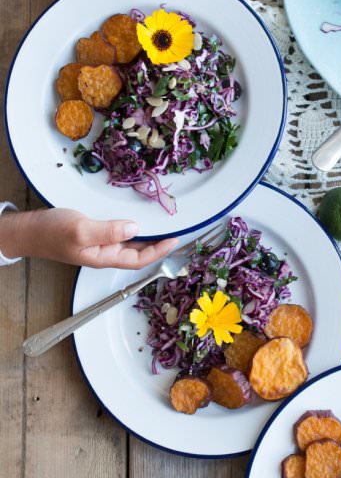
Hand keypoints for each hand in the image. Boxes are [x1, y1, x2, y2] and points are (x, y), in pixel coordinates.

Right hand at [0, 208, 178, 268]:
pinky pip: (121, 233)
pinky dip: (133, 227)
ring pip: (132, 243)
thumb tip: (134, 228)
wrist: (28, 230)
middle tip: (176, 231)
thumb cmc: (50, 233)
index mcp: (105, 256)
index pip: (140, 259)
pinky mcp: (96, 234)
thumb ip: (108, 231)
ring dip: (149, 235)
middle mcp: (106, 252)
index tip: (175, 240)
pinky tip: (138, 218)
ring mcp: (101, 244)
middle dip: (159, 244)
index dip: (160, 251)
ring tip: (164, 225)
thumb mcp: (80, 230)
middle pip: (139, 252)